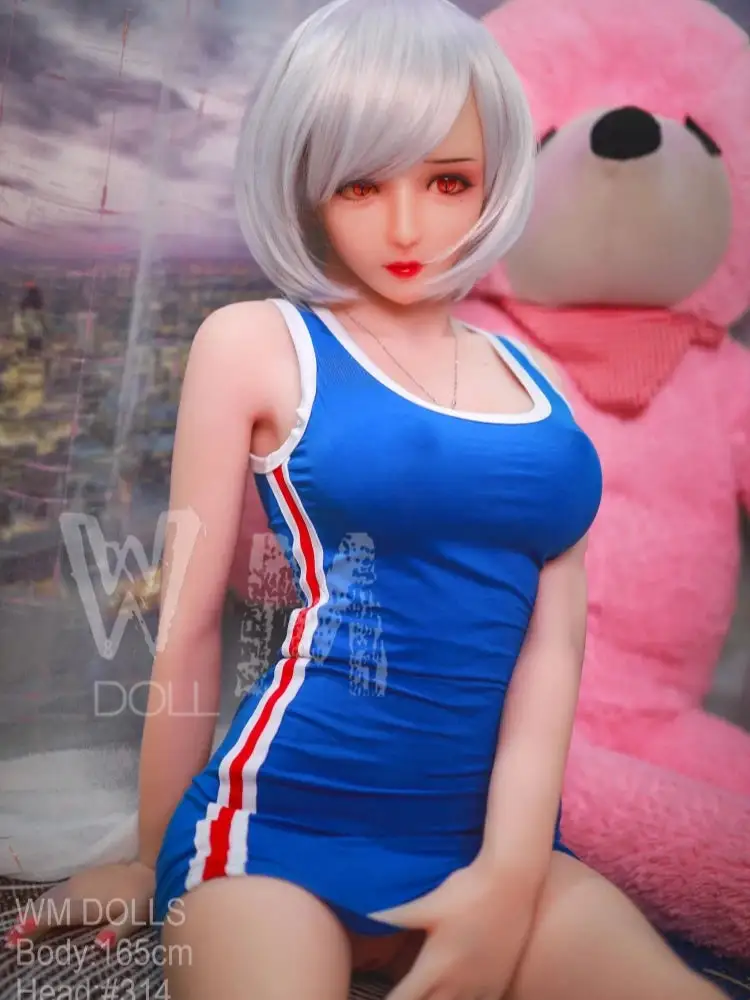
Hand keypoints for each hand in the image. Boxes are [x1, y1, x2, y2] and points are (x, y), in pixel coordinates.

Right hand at [3, 860, 155, 951]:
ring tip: (23, 926)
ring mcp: (80, 880)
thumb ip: (117, 930)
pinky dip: (47, 900)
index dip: (34, 924)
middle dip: (29, 919)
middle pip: (46, 904)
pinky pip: (59, 890)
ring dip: (36, 909)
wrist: (151, 871)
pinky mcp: (85, 876)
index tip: (17, 937)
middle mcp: (78, 888)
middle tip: (14, 938)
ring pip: (51, 895)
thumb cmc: (142, 898)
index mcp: (86, 899)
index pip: (52, 913)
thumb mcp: (134, 915)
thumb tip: (100, 945)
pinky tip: (44, 908)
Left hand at [368, 860, 534, 999]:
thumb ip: (396, 915)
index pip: (404, 999)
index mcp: (434, 966)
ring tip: (431, 994)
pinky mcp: (500, 982)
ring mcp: (481, 986)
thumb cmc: (467, 890)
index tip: (383, 997)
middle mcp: (457, 984)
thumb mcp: (427, 904)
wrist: (513, 882)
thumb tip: (368, 914)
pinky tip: (459, 996)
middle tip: (407, 995)